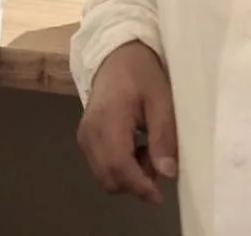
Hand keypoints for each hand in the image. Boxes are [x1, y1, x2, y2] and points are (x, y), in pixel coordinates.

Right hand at [77, 41, 176, 205]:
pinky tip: (135, 147)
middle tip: (157, 160)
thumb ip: (163, 136)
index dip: (139, 186)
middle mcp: (89, 132)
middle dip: (135, 182)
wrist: (116, 54)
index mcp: (108, 120)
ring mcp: (84, 136)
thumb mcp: (161, 99)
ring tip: (147, 150)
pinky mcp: (84, 137)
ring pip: (103, 176)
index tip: (160, 196)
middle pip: (108, 178)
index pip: (118, 166)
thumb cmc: (141, 73)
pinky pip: (100, 165)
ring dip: (128, 176)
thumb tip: (167, 173)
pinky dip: (120, 167)